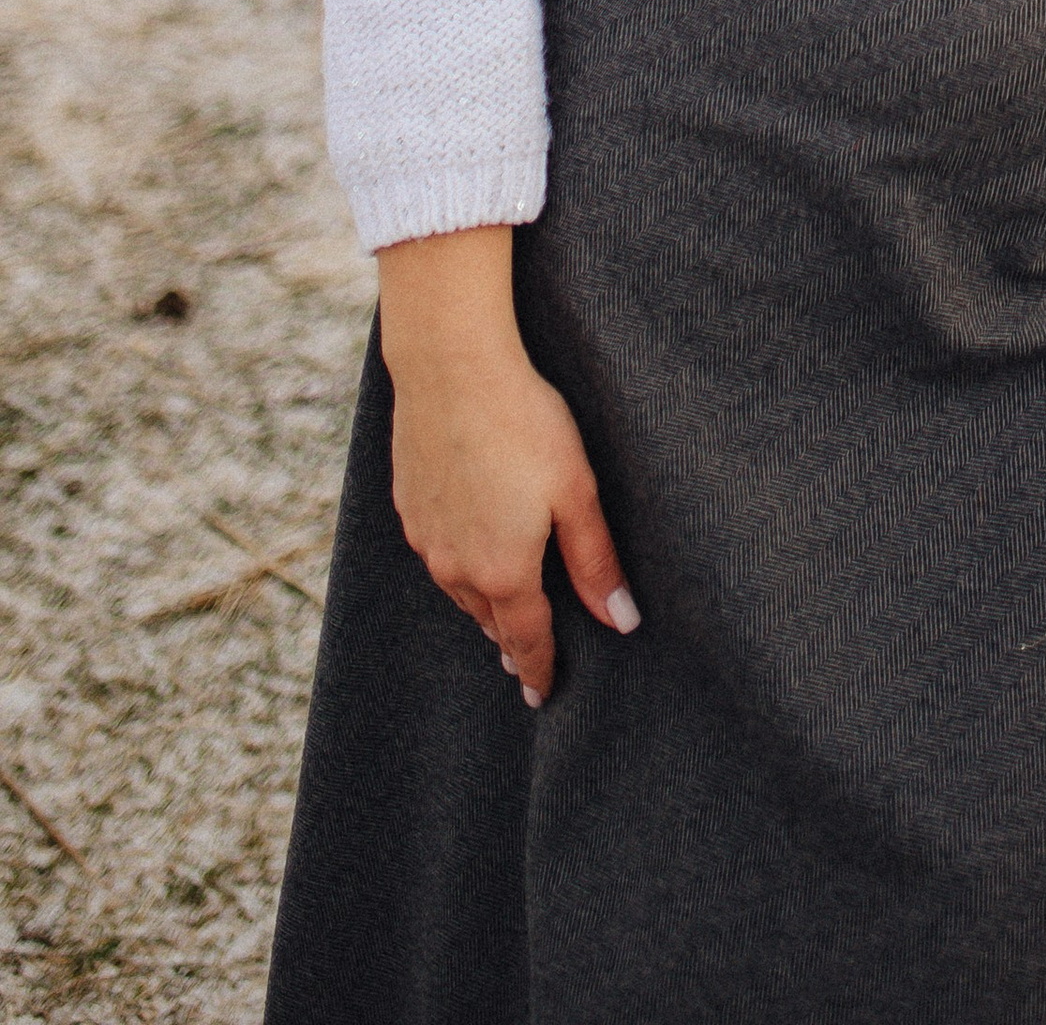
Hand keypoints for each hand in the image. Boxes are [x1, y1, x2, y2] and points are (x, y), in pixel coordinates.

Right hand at [376, 225, 637, 704]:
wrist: (451, 368)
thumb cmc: (525, 422)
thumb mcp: (577, 491)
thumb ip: (596, 561)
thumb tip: (620, 622)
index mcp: (503, 570)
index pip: (524, 639)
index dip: (536, 669)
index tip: (541, 694)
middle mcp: (456, 567)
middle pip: (489, 617)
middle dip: (509, 636)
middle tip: (524, 656)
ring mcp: (426, 537)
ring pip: (458, 588)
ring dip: (481, 600)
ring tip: (499, 607)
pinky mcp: (408, 505)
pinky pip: (435, 551)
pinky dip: (456, 561)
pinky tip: (466, 545)